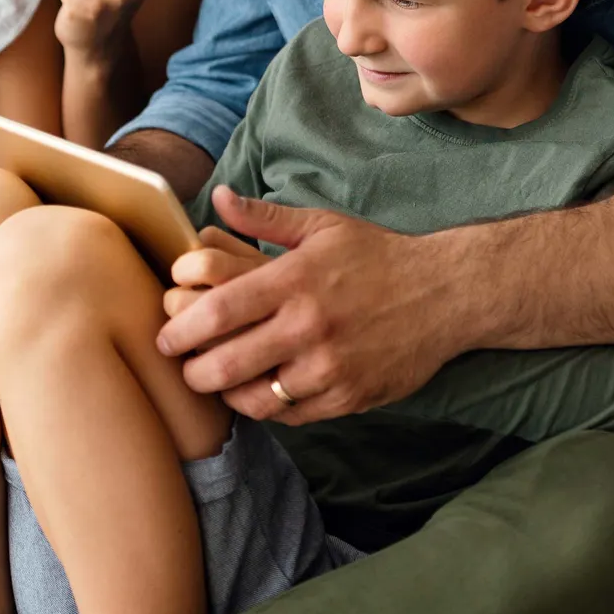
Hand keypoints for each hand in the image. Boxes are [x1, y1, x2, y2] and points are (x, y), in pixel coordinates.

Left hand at [156, 187, 464, 422]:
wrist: (448, 294)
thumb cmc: (378, 257)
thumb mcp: (323, 226)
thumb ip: (264, 217)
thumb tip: (217, 198)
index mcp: (294, 281)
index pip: (216, 313)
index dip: (179, 331)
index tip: (165, 338)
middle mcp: (308, 328)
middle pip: (225, 364)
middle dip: (192, 371)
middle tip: (184, 367)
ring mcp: (330, 368)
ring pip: (253, 399)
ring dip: (226, 394)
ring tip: (219, 382)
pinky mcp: (349, 397)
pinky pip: (290, 414)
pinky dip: (267, 407)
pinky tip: (260, 391)